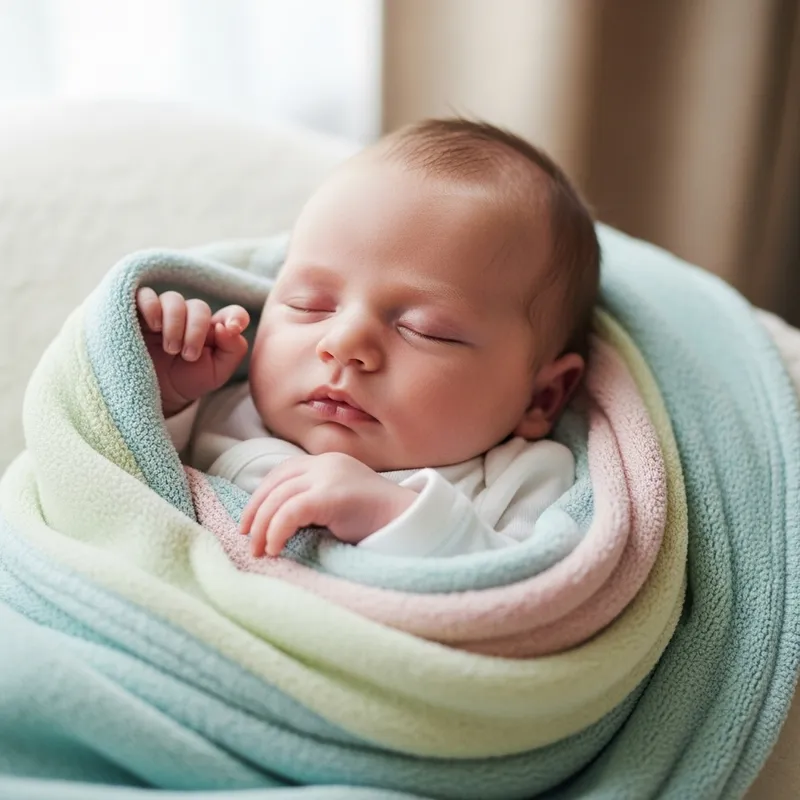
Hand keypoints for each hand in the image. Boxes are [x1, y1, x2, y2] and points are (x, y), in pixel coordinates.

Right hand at [136, 288, 249, 415]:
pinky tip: (155, 327)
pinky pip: (145, 295)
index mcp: (213, 329)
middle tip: (188, 356)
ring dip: (174, 325)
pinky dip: (151, 307)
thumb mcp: (218, 372)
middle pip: (199, 307)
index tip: (233, 328)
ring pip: (173, 300)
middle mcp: (190, 316)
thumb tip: (227, 327)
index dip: (236, 316)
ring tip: (171, 349)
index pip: (232, 313)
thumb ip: (233, 350)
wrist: (155, 394)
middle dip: (195, 331)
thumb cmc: (188, 381)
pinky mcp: (139, 312)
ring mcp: (164, 312)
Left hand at [239, 453, 416, 556]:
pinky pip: (290, 512)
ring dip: (263, 527)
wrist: (408, 519)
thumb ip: (313, 500)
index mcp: (325, 461)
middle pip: (275, 484)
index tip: (249, 522)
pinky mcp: (330, 495)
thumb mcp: (338, 501)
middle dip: (255, 513)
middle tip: (247, 540)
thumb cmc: (374, 517)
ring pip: (278, 499)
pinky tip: (275, 548)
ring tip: (260, 551)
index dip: (259, 496)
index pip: (281, 473)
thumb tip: (276, 520)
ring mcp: (328, 476)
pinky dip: (276, 531)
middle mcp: (324, 463)